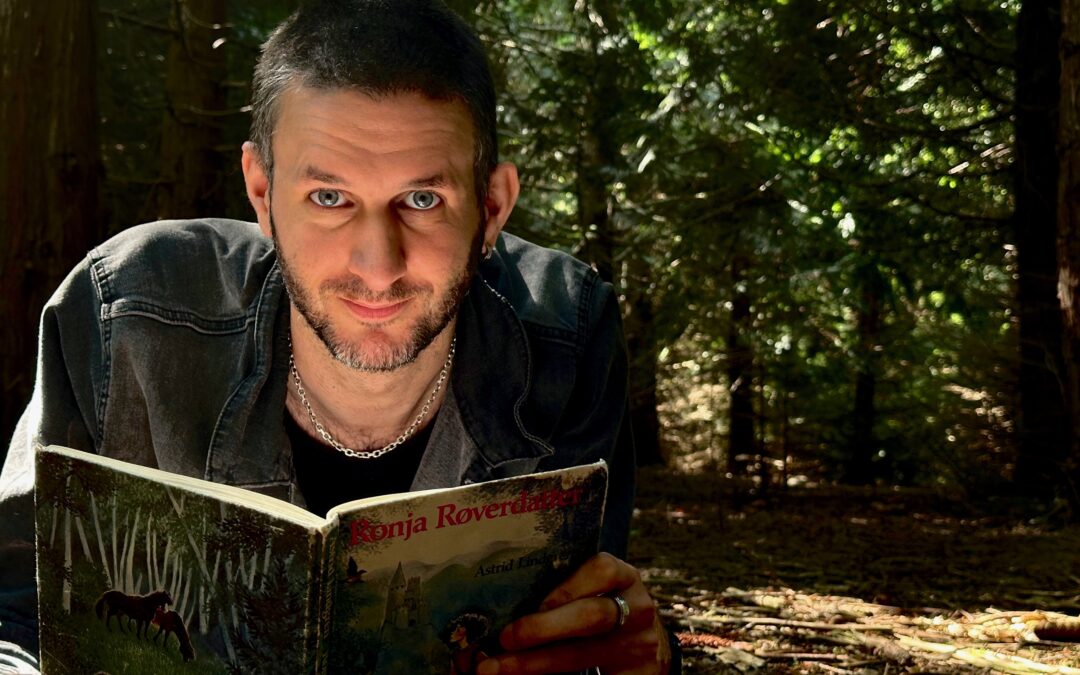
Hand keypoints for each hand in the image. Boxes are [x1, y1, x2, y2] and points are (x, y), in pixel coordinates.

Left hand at [477, 552, 670, 673]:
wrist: (645, 649)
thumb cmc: (605, 610)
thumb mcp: (596, 592)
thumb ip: (566, 591)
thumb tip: (502, 600)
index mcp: (625, 578)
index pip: (603, 569)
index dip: (567, 587)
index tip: (534, 602)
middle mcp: (637, 609)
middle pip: (592, 616)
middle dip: (544, 627)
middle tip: (505, 637)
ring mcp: (639, 645)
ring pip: (583, 654)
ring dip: (536, 662)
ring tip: (498, 667)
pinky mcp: (635, 674)